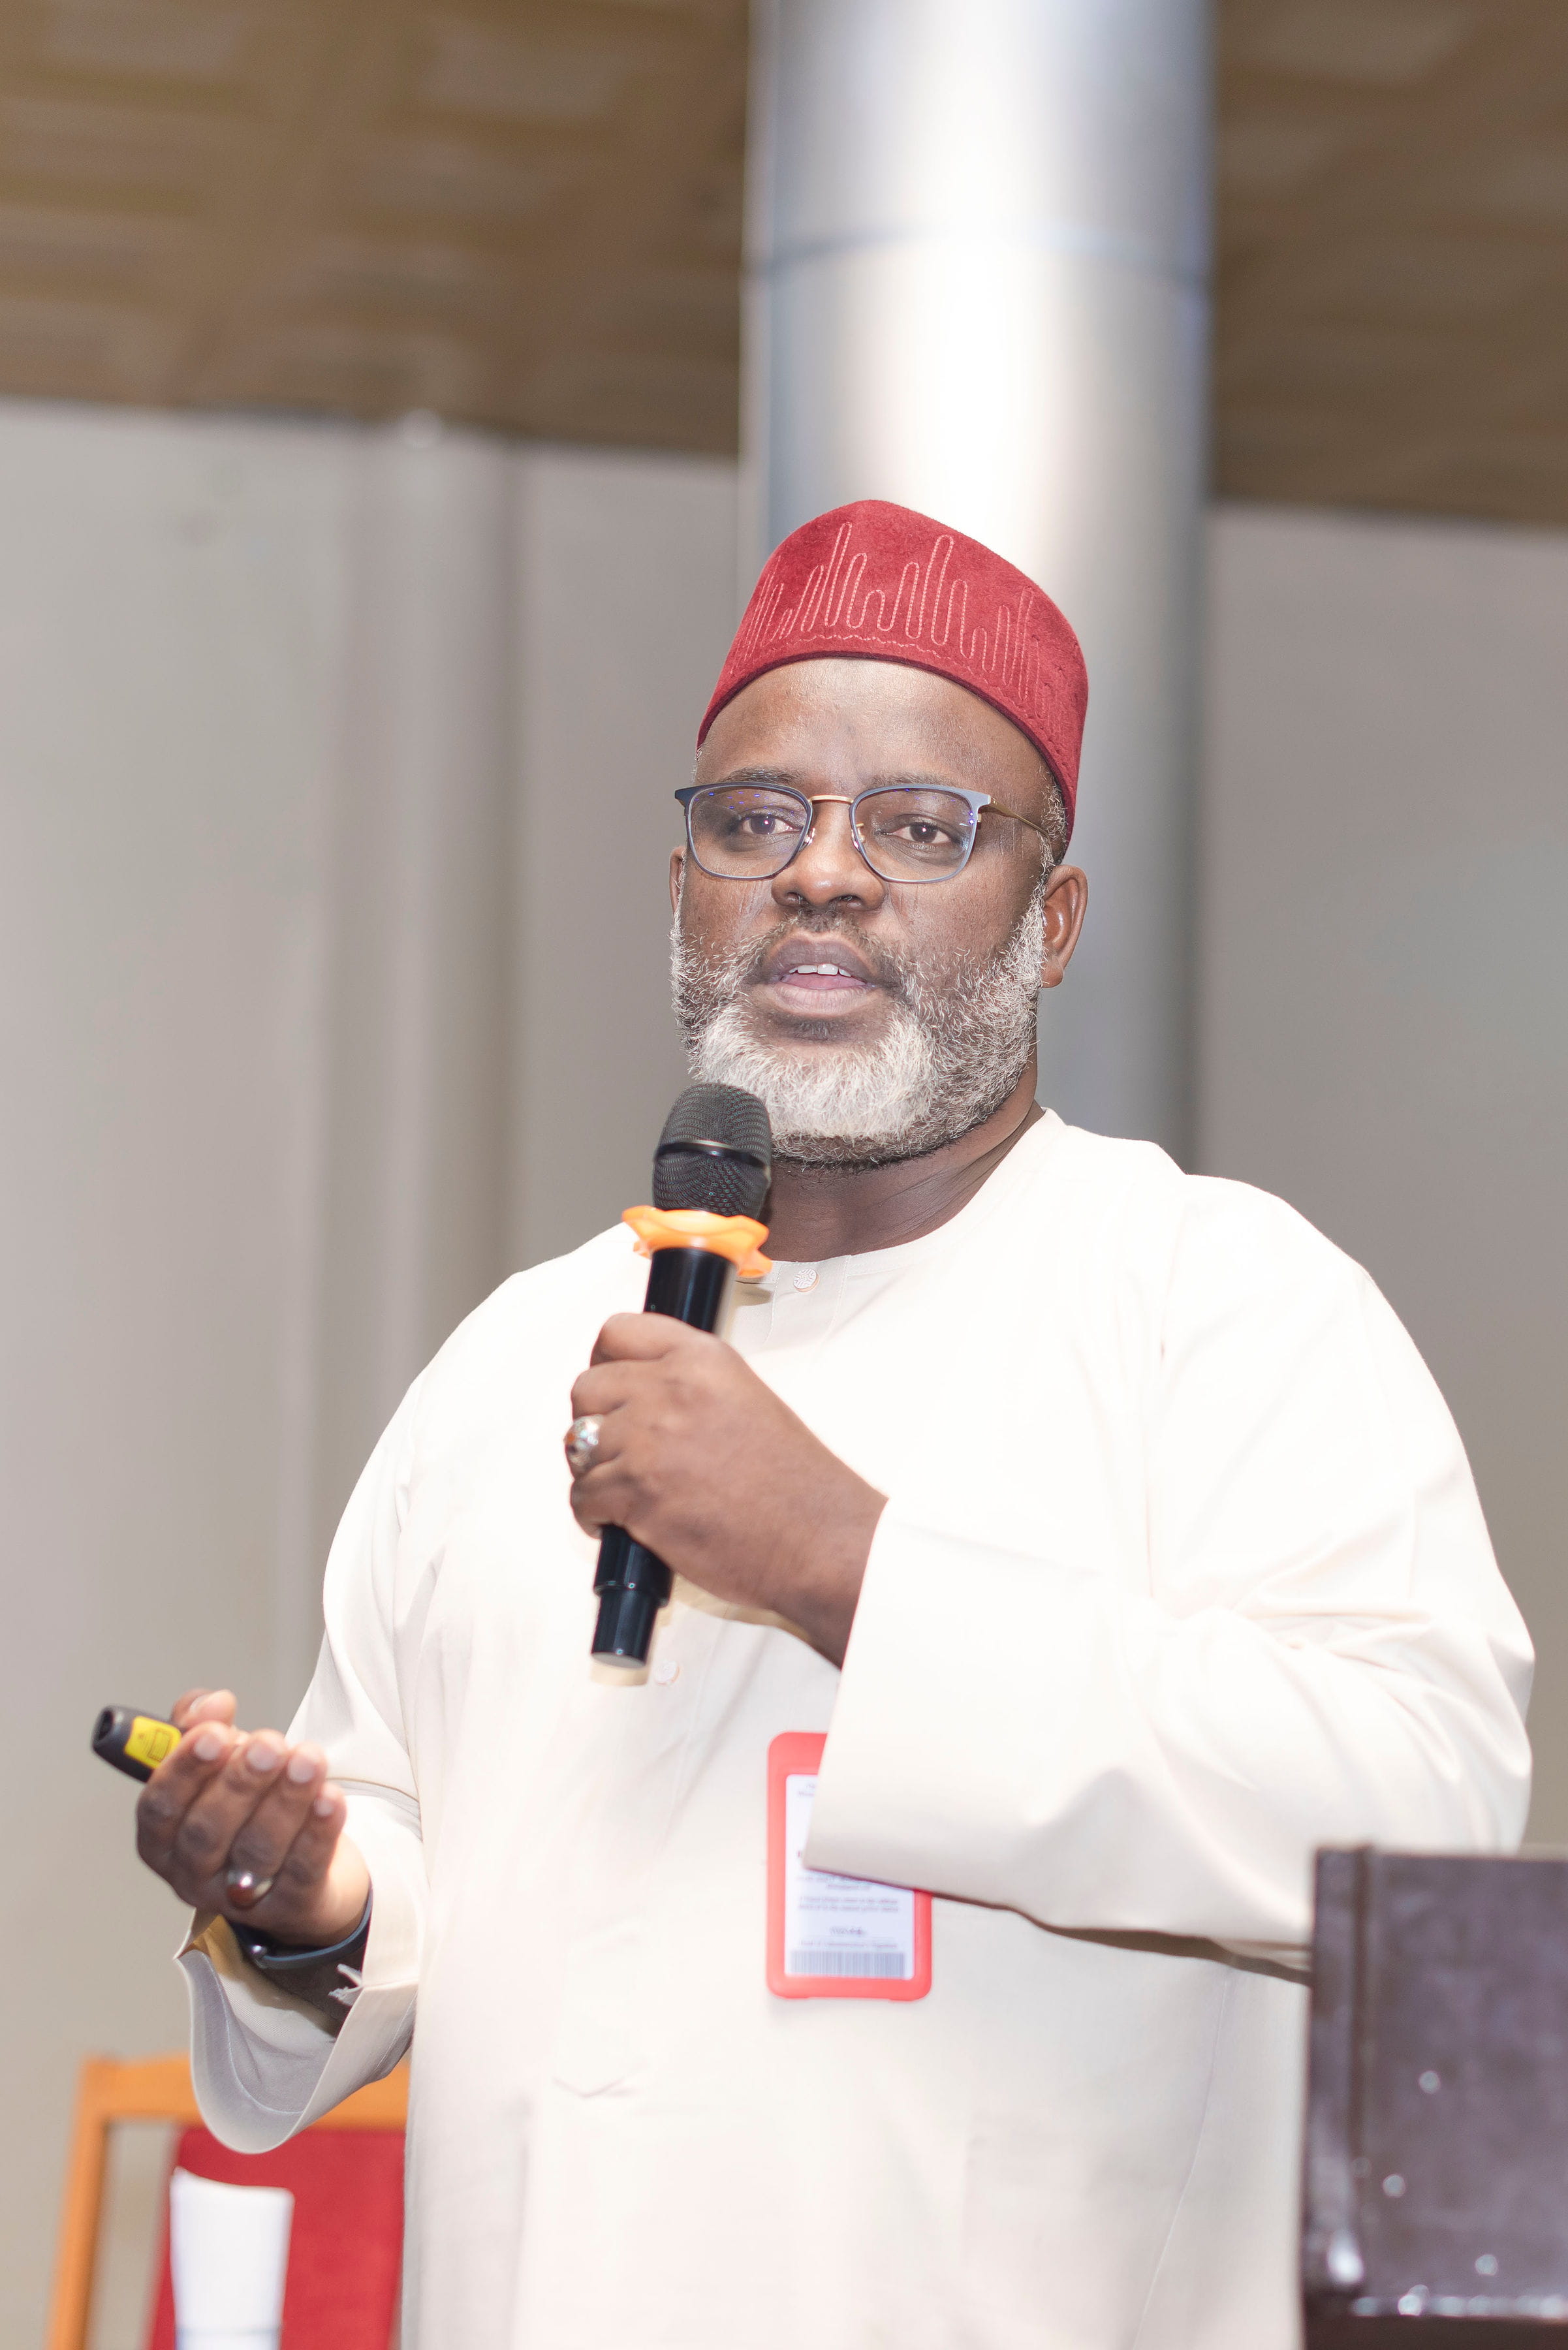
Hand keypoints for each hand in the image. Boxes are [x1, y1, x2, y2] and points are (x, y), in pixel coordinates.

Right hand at [135, 1688, 369, 1947]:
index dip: (184, 1770)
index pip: (158, 1807)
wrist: (299, 1865)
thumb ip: (199, 1724)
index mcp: (162, 1839)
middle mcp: (192, 1875)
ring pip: (259, 1850)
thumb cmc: (244, 1806)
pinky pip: (303, 1871)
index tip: (214, 1734)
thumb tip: (213, 1703)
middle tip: (269, 1744)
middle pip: (208, 1832)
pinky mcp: (291, 1908)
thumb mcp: (215, 1760)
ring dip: (286, 1800)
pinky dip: (318, 1833)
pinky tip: (331, 1798)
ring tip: (308, 1759)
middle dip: (240, 1783)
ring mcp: (239, 1898)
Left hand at [568, 1316, 886, 1663]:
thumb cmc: (795, 1484)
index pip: (618, 1333)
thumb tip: (641, 1399)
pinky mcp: (636, 1492)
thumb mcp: (746, 1400)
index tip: (611, 1388)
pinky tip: (621, 1522)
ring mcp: (649, 1440)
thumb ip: (690, 1387)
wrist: (817, 1539)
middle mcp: (670, 1389)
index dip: (605, 1364)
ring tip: (624, 1492)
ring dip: (594, 1471)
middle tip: (616, 1448)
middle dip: (593, 1421)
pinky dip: (593, 1514)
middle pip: (586, 1389)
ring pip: (579, 1445)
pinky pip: (582, 1495)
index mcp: (702, 1359)